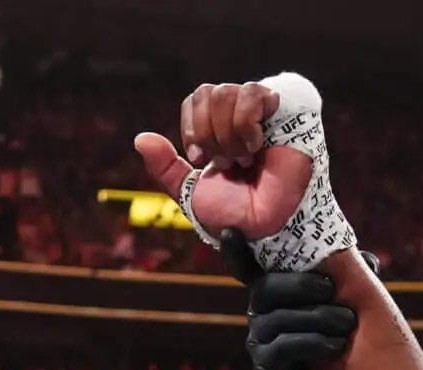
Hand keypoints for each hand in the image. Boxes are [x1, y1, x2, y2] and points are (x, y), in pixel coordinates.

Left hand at [132, 82, 313, 241]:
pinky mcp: (282, 109)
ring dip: (227, 135)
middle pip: (207, 92)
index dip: (192, 129)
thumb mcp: (190, 191)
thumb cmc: (233, 211)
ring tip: (243, 160)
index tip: (200, 160)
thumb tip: (140, 138)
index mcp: (219, 128)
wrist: (264, 225)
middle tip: (226, 164)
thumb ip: (165, 167)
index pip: (195, 99)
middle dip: (209, 135)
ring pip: (225, 92)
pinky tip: (256, 147)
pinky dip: (245, 125)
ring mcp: (261, 111)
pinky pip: (251, 94)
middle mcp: (239, 115)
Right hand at [227, 234, 354, 369]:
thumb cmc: (345, 335)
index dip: (236, 251)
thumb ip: (356, 275)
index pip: (249, 266)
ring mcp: (258, 338)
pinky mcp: (265, 366)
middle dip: (300, 285)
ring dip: (318, 317)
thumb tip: (366, 260)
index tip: (232, 232)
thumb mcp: (351, 298)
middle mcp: (260, 310)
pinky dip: (313, 343)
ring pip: (278, 318)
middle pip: (266, 288)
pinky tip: (336, 346)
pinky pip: (283, 348)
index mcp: (276, 288)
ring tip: (348, 324)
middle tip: (331, 289)